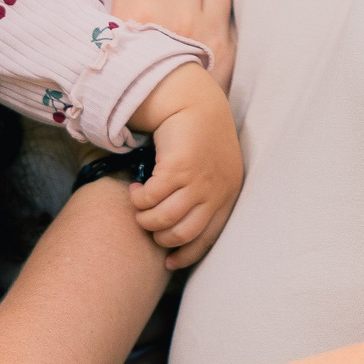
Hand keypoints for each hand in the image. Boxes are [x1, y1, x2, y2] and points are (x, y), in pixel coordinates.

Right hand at [122, 65, 244, 268]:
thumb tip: (179, 227)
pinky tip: (135, 189)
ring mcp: (198, 181)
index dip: (186, 254)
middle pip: (182, 234)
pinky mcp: (178, 169)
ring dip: (144, 218)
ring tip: (138, 205)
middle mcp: (216, 192)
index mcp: (227, 195)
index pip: (208, 239)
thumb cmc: (202, 135)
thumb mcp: (214, 168)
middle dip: (159, 236)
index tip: (168, 262)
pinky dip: (139, 199)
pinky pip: (150, 198)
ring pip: (163, 219)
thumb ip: (206, 194)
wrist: (194, 101)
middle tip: (147, 225)